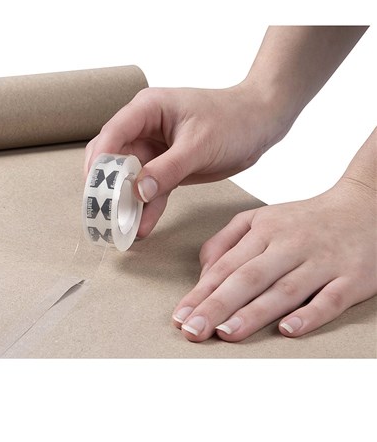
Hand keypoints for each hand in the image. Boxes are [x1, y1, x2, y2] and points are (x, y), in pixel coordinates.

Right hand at [85, 83, 288, 236]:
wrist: (259, 124)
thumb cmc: (232, 120)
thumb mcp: (199, 145)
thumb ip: (167, 170)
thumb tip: (138, 192)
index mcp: (148, 109)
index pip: (113, 133)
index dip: (99, 162)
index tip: (93, 189)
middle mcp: (145, 127)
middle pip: (114, 157)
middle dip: (108, 186)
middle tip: (104, 213)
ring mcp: (154, 148)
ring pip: (130, 178)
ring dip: (126, 202)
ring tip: (122, 228)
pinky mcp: (166, 166)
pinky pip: (151, 189)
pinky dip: (147, 207)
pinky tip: (143, 227)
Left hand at [172, 176, 376, 340]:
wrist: (365, 207)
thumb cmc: (303, 220)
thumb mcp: (259, 218)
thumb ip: (227, 240)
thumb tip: (203, 271)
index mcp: (264, 230)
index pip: (226, 265)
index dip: (201, 292)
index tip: (181, 316)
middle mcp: (289, 245)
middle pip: (248, 278)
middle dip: (217, 305)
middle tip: (193, 330)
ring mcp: (321, 261)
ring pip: (284, 289)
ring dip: (254, 313)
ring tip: (226, 333)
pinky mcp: (352, 277)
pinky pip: (330, 298)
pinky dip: (310, 314)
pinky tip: (288, 330)